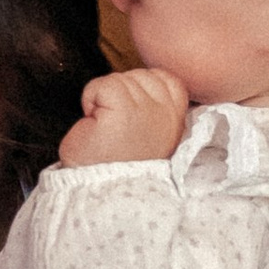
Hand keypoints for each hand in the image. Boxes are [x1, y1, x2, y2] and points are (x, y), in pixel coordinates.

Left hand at [59, 66, 191, 168]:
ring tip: (105, 128)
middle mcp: (169, 115)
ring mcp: (149, 112)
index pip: (168, 80)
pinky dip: (90, 99)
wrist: (97, 192)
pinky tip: (93, 123)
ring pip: (121, 79)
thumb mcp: (148, 134)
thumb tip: (141, 84)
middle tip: (115, 129)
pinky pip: (103, 85)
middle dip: (121, 95)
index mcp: (178, 121)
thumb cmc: (115, 165)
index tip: (131, 120)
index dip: (141, 91)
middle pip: (141, 76)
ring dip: (104, 100)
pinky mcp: (125, 111)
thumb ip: (155, 107)